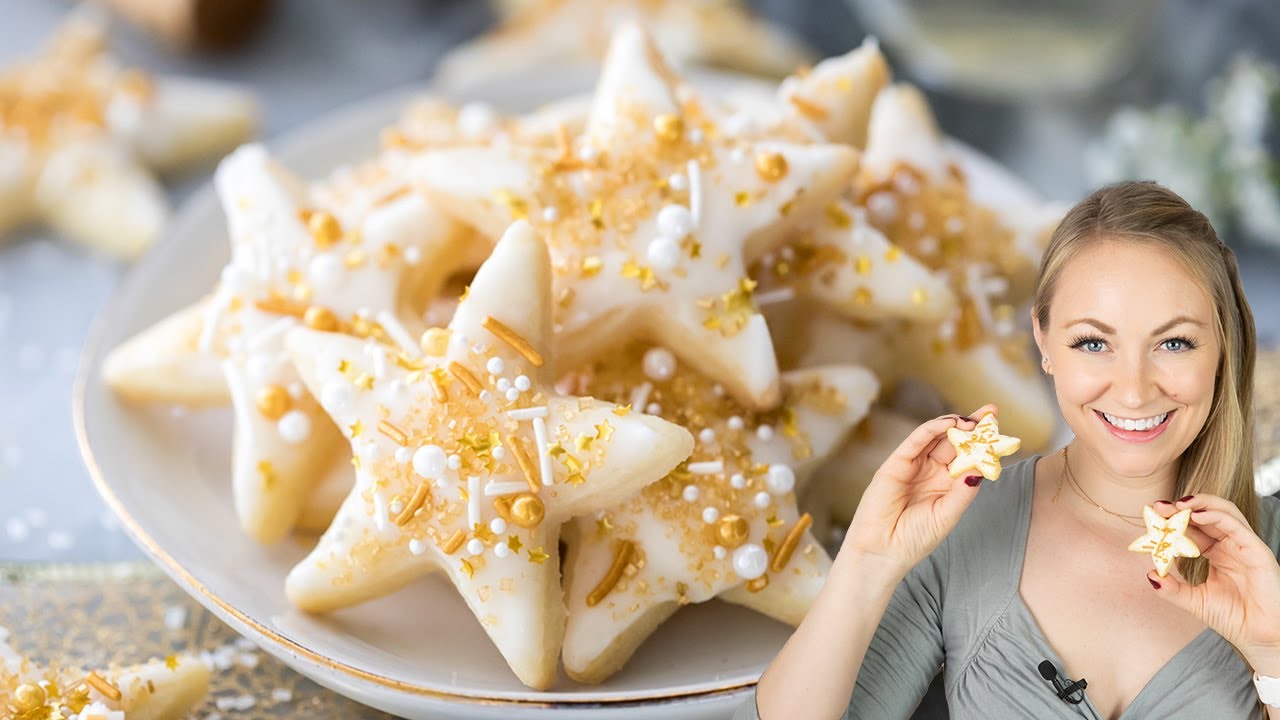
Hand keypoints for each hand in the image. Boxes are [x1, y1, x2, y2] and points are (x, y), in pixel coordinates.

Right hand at [843, 404, 996, 578]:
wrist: (883, 551)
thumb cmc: (915, 539)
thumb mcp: (947, 514)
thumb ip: (963, 490)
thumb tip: (981, 465)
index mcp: (945, 484)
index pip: (965, 456)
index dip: (981, 441)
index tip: (998, 427)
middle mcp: (930, 471)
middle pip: (953, 441)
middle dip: (972, 426)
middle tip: (991, 412)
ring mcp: (913, 465)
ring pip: (936, 437)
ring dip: (955, 425)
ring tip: (975, 419)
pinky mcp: (895, 463)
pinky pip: (916, 440)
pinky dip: (933, 429)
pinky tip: (950, 423)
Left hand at [1149, 494, 1279, 670]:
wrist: (1258, 637)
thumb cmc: (1233, 619)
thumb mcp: (1194, 601)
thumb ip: (1172, 589)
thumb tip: (1150, 575)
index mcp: (1217, 553)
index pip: (1194, 528)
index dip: (1173, 520)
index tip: (1152, 515)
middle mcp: (1231, 545)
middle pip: (1207, 515)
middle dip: (1182, 508)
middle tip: (1159, 506)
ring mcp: (1245, 546)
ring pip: (1224, 512)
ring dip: (1200, 504)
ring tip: (1176, 506)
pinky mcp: (1257, 551)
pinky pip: (1236, 526)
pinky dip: (1216, 516)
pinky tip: (1196, 515)